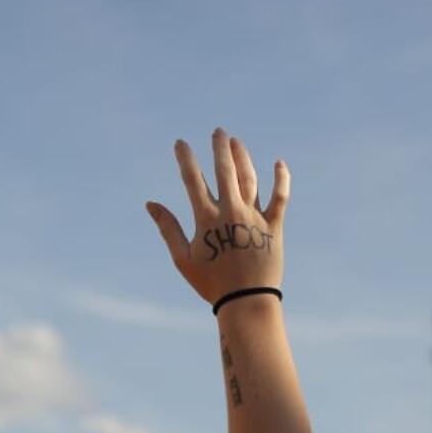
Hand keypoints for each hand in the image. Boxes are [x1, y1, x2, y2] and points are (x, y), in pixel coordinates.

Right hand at [146, 128, 288, 303]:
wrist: (246, 301)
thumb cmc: (211, 283)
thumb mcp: (182, 257)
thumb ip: (168, 228)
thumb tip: (150, 204)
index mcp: (207, 219)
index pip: (193, 180)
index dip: (185, 159)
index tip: (180, 143)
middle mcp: (231, 212)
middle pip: (226, 171)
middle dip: (220, 148)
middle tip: (218, 132)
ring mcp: (254, 218)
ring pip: (250, 179)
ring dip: (242, 157)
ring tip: (236, 142)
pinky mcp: (274, 226)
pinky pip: (280, 198)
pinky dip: (281, 179)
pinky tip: (279, 163)